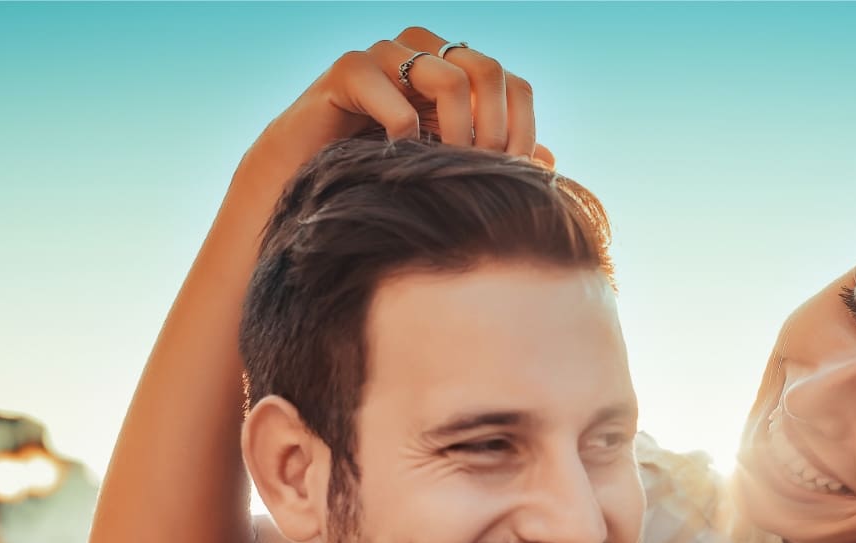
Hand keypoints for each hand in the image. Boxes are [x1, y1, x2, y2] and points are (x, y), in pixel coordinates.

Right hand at [258, 27, 551, 172]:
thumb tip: (550, 159)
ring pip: (450, 78)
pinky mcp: (349, 69)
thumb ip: (493, 156)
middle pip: (489, 70)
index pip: (512, 84)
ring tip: (442, 170)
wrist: (304, 178)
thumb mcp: (446, 165)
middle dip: (492, 129)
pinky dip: (405, 134)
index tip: (509, 175)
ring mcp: (386, 54)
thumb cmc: (378, 172)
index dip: (520, 129)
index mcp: (452, 69)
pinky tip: (397, 161)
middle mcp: (422, 51)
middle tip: (479, 171)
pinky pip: (396, 97)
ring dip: (456, 134)